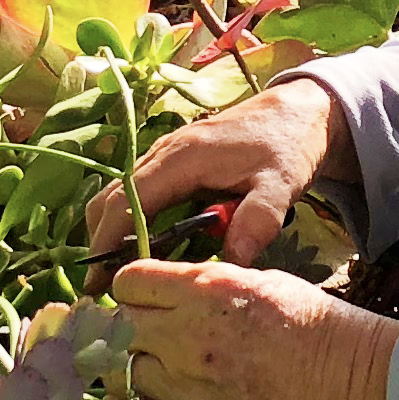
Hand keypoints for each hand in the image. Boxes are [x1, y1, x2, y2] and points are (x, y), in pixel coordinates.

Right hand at [84, 78, 351, 267]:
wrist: (301, 110)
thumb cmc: (288, 144)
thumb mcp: (280, 185)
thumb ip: (256, 223)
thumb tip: (230, 266)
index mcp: (181, 158)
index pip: (127, 202)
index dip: (107, 242)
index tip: (98, 281)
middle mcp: (164, 153)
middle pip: (112, 199)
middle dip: (102, 243)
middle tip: (102, 289)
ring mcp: (167, 155)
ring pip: (122, 195)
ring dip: (114, 233)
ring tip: (120, 276)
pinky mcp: (176, 162)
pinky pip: (141, 193)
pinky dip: (132, 222)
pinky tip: (146, 252)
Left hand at [108, 257, 397, 399]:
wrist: (342, 381)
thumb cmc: (309, 322)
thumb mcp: (255, 279)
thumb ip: (202, 283)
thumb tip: (166, 288)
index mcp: (203, 291)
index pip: (128, 282)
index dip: (131, 286)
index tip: (141, 293)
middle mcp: (184, 336)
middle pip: (118, 325)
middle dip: (123, 322)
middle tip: (138, 326)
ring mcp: (184, 384)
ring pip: (118, 370)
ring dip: (126, 361)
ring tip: (144, 359)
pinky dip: (130, 397)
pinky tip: (144, 388)